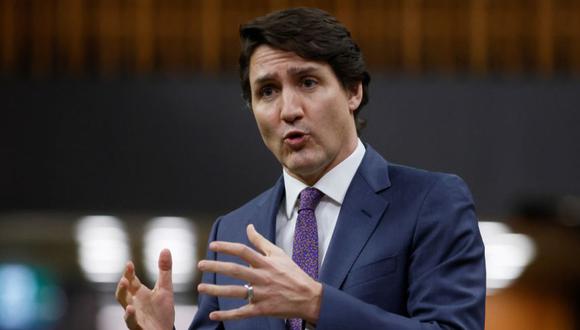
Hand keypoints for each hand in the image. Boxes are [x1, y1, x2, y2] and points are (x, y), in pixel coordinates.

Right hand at [115, 249, 174, 329]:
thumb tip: (165, 249)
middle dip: (122, 287)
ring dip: (124, 301)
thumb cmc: (162, 310)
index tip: (129, 263)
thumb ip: (164, 270)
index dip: (129, 272)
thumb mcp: (166, 288)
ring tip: (125, 292)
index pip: (131, 281)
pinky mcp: (139, 328)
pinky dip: (130, 317)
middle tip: (124, 278)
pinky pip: (132, 323)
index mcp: (138, 293)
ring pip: (125, 309)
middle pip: (122, 295)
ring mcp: (135, 317)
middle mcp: (133, 304)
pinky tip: (130, 310)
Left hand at [197, 224, 322, 323]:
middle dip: (216, 266)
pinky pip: (242, 312)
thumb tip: (249, 227)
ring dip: (216, 289)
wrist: (308, 297)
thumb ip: (261, 241)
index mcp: (265, 263)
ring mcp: (261, 294)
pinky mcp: (262, 309)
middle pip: (235, 270)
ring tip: (201, 287)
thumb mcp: (279, 254)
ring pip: (235, 291)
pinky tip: (213, 315)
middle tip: (200, 264)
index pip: (243, 251)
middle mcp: (262, 277)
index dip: (226, 247)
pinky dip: (227, 315)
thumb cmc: (293, 274)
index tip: (212, 245)